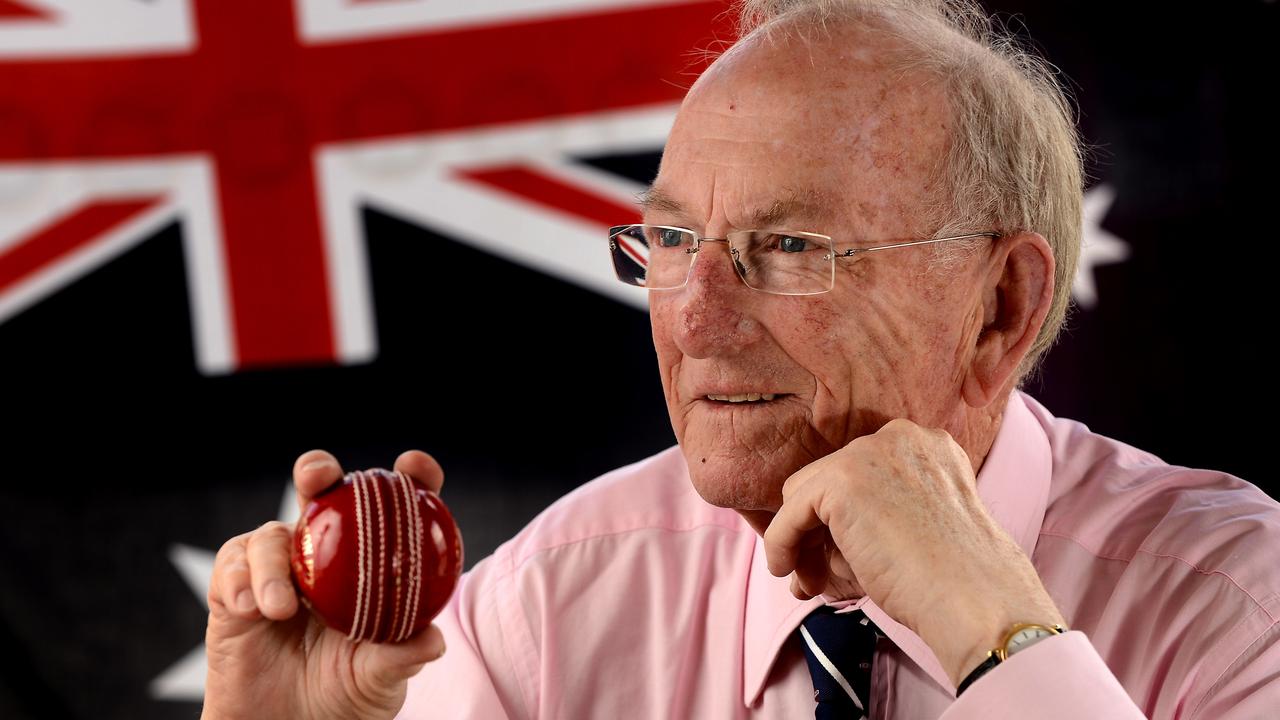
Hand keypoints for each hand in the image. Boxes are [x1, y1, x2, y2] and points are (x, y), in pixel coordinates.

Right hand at [202, 450, 448, 719]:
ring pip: (270, 536)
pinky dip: (239, 582)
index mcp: (368, 564)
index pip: (392, 507)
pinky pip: (231, 569)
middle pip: (319, 493)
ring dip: (272, 563)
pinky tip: (254, 608)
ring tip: (279, 608)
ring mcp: (277, 570)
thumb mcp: (380, 680)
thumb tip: (432, 640)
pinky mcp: (235, 593)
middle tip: (318, 476)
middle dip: (317, 471)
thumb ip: (401, 657)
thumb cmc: (343, 697)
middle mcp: (322, 557)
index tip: (415, 467)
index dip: (409, 479)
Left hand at [762, 418, 1064, 686]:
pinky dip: (780, 544)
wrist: (976, 599)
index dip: (843, 520)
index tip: (840, 558)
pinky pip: (788, 515)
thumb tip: (805, 546)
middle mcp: (898, 436)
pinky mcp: (841, 481)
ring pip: (804, 496)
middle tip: (820, 576)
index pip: (860, 474)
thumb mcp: (915, 529)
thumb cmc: (955, 582)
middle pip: (829, 480)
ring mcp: (869, 453)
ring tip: (811, 583)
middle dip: (820, 530)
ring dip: (803, 541)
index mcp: (925, 444)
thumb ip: (868, 521)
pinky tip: (785, 571)